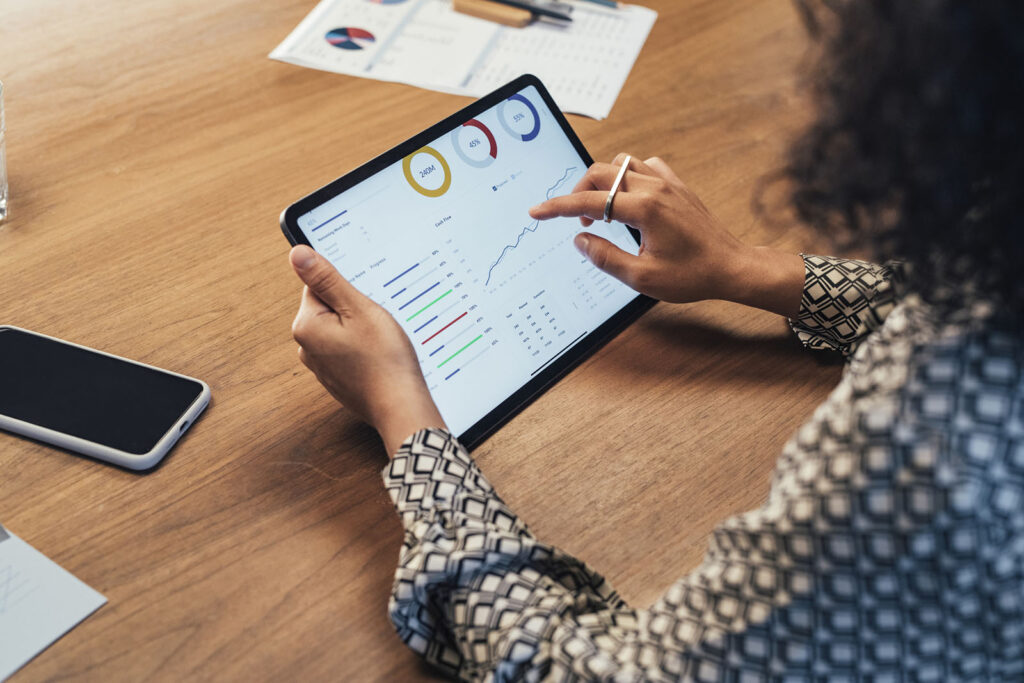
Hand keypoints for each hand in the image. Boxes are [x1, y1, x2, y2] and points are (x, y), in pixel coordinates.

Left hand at [289, 245, 445, 454]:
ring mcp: (322, 366)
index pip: (317, 286)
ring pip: (340, 330)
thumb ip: (326, 280)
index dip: (346, 288)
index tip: (364, 300)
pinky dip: (362, 349)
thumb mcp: (358, 309)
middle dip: (353, 309)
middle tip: (375, 321)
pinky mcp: (337, 378)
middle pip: (328, 308)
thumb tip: (297, 254)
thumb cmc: (383, 360)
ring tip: (380, 341)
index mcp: (306, 326)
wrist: (400, 406)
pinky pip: (347, 351)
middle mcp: (307, 348)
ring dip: (360, 330)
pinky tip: (379, 356)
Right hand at [529, 154, 802, 317]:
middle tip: (576, 219)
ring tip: (602, 210)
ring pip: (621, 164)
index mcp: (645, 208)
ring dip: (604, 182)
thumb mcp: (643, 277)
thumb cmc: (692, 275)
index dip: (558, 207)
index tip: (537, 211)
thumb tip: (581, 239)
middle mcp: (655, 187)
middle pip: (601, 172)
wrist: (732, 267)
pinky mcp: (678, 185)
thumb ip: (606, 257)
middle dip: (579, 192)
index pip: (589, 201)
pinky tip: (629, 199)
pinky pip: (645, 166)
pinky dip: (629, 176)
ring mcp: (668, 182)